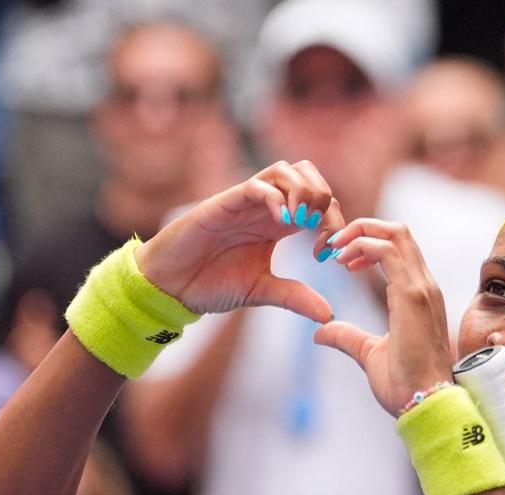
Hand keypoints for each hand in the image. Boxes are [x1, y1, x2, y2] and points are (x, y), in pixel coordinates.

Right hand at [135, 160, 344, 323]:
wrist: (171, 286)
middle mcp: (265, 207)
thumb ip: (294, 297)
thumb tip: (328, 315)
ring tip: (302, 225)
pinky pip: (257, 186)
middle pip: (308, 176)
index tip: (330, 255)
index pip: (319, 204)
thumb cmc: (211, 283)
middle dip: (323, 201)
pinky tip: (282, 224)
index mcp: (278, 224)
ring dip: (303, 193)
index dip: (333, 224)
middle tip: (319, 234)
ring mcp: (245, 202)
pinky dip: (276, 199)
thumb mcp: (262, 291)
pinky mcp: (225, 203)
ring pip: (286, 170)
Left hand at [312, 219, 455, 414]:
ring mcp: (422, 288)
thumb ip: (347, 336)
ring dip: (359, 233)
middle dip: (361, 228)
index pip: (397, 248)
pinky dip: (362, 246)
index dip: (366, 243)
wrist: (425, 405)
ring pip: (394, 233)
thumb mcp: (369, 354)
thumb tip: (319, 332)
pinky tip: (343, 262)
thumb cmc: (405, 386)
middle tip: (331, 246)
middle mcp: (424, 285)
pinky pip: (387, 251)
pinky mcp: (412, 297)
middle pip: (397, 231)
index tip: (339, 260)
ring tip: (334, 250)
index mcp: (418, 295)